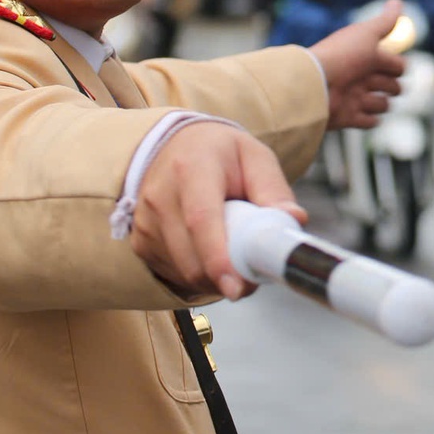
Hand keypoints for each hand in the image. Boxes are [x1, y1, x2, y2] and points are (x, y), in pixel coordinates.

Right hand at [131, 122, 306, 299]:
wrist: (177, 146)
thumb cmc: (220, 154)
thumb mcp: (255, 158)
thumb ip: (274, 190)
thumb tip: (293, 220)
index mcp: (192, 168)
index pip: (201, 220)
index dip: (218, 258)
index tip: (237, 287)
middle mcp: (160, 196)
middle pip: (192, 257)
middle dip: (228, 276)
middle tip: (255, 273)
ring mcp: (146, 222)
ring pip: (184, 272)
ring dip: (214, 277)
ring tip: (232, 252)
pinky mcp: (140, 241)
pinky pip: (174, 274)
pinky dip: (198, 274)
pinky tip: (209, 252)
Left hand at [309, 0, 408, 129]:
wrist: (316, 82)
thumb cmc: (342, 56)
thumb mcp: (367, 34)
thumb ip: (385, 21)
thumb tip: (398, 1)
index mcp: (366, 58)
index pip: (394, 64)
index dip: (396, 65)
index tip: (390, 65)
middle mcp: (362, 77)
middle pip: (392, 85)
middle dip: (390, 85)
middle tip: (372, 81)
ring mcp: (355, 98)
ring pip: (383, 104)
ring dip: (379, 102)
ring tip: (362, 98)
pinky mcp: (349, 117)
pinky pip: (369, 122)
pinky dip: (369, 119)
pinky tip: (362, 113)